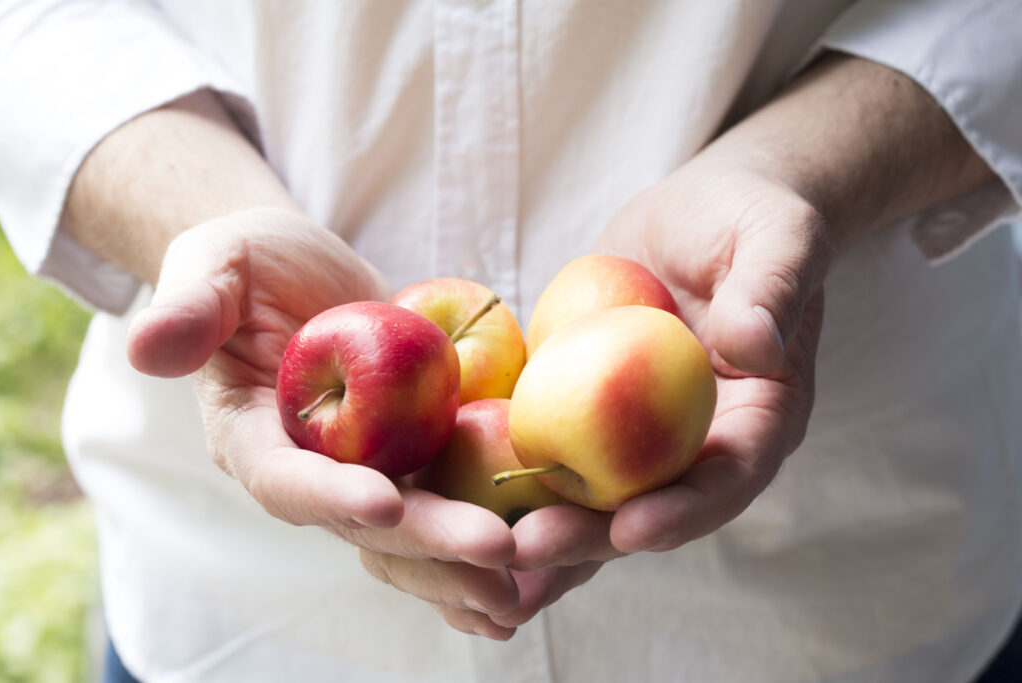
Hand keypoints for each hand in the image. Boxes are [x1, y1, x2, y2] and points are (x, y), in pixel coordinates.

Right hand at [126, 207, 519, 637]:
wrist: (303, 273)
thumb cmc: (251, 263)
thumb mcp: (215, 264)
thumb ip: (190, 304)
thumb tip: (147, 345)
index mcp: (252, 438)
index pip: (285, 480)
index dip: (330, 495)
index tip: (383, 501)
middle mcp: (312, 472)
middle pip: (368, 526)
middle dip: (430, 542)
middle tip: (497, 552)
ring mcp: (367, 472)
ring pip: (415, 537)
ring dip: (468, 564)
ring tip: (529, 588)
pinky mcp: (415, 459)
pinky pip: (451, 507)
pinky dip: (486, 544)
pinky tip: (542, 569)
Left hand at [481, 152, 827, 630]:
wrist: (703, 208)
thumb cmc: (751, 217)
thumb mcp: (776, 240)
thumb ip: (770, 290)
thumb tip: (758, 348)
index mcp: (758, 418)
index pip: (728, 479)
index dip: (683, 513)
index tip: (631, 531)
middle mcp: (696, 440)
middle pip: (647, 505)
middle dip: (589, 537)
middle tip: (526, 547)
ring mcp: (638, 431)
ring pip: (591, 493)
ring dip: (540, 524)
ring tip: (480, 551)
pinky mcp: (587, 406)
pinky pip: (551, 443)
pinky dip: (509, 471)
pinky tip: (452, 494)